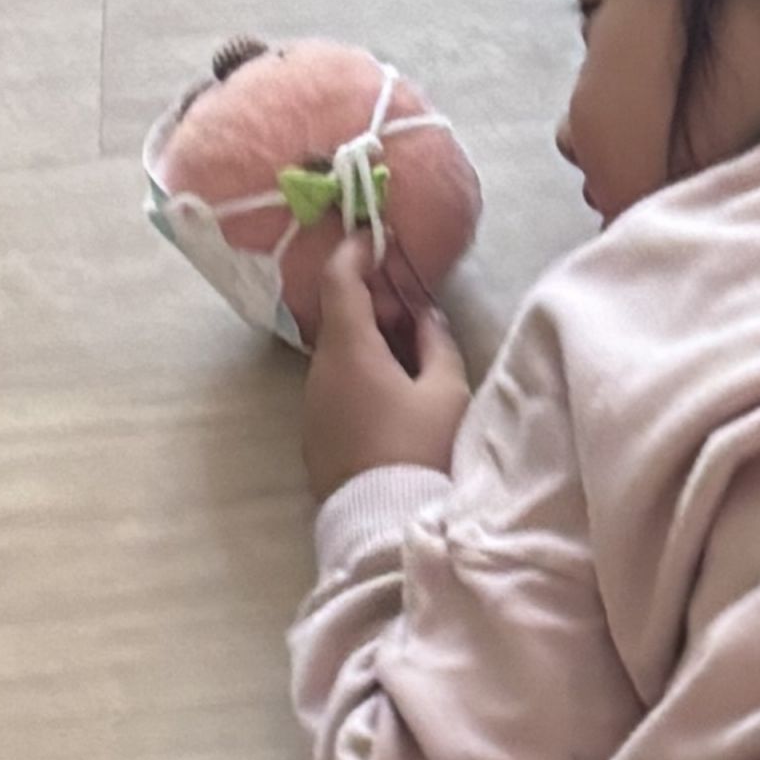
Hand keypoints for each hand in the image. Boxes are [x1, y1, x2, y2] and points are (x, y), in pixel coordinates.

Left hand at [302, 229, 471, 498]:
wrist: (384, 525)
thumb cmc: (422, 451)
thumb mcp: (447, 392)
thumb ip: (437, 342)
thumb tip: (426, 315)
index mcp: (350, 349)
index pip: (339, 279)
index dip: (355, 249)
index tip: (375, 235)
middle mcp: (320, 370)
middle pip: (340, 317)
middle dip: (374, 301)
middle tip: (413, 307)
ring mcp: (312, 405)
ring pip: (339, 353)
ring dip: (369, 340)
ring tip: (411, 355)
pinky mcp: (315, 435)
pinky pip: (336, 386)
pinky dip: (360, 372)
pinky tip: (393, 393)